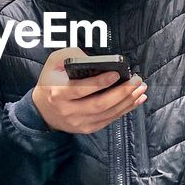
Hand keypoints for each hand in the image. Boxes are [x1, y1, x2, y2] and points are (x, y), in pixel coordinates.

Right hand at [32, 47, 147, 134]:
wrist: (43, 110)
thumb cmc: (51, 82)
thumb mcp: (54, 63)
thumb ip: (73, 56)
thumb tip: (98, 60)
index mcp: (58, 94)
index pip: (81, 90)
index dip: (100, 82)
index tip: (117, 73)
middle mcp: (68, 111)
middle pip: (99, 104)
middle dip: (122, 92)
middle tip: (137, 80)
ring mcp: (78, 122)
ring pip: (108, 113)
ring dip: (128, 101)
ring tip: (141, 89)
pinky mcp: (87, 128)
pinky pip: (110, 119)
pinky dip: (125, 110)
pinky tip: (136, 100)